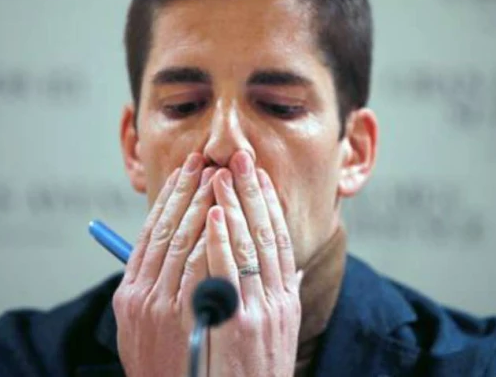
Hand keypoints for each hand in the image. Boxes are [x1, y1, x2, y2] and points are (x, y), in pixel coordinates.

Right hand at [112, 154, 215, 376]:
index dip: (169, 198)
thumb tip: (167, 253)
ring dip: (202, 204)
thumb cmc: (169, 371)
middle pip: (167, 231)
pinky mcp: (190, 322)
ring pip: (183, 242)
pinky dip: (209, 237)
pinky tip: (219, 213)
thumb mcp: (146, 332)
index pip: (151, 233)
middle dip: (187, 192)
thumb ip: (154, 290)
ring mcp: (166, 309)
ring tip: (219, 175)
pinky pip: (201, 268)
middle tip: (204, 161)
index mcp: (132, 295)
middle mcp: (143, 297)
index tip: (184, 172)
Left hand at [205, 151, 301, 376]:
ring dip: (231, 205)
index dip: (268, 203)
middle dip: (251, 192)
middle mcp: (275, 303)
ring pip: (245, 246)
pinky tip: (211, 213)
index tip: (257, 175)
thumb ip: (275, 298)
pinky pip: (224, 272)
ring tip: (220, 174)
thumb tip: (283, 264)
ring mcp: (255, 313)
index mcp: (284, 302)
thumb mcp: (274, 338)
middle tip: (240, 157)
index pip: (278, 239)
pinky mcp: (234, 326)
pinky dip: (218, 239)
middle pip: (265, 234)